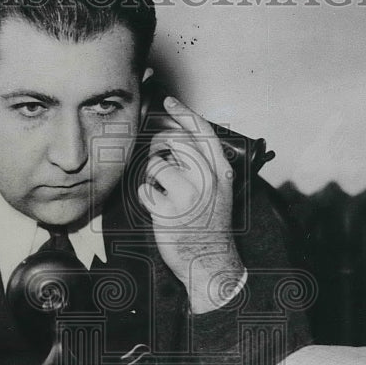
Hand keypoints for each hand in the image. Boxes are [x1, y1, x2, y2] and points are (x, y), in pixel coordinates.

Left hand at [138, 96, 245, 312]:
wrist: (210, 261)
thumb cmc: (210, 226)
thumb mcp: (219, 191)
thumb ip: (204, 166)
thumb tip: (178, 139)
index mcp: (220, 172)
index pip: (202, 132)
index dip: (183, 113)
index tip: (168, 102)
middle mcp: (206, 180)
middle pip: (174, 143)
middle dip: (159, 146)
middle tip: (157, 159)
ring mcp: (186, 195)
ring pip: (155, 165)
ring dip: (151, 175)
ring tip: (161, 190)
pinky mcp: (167, 211)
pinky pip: (145, 190)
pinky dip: (146, 197)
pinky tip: (158, 208)